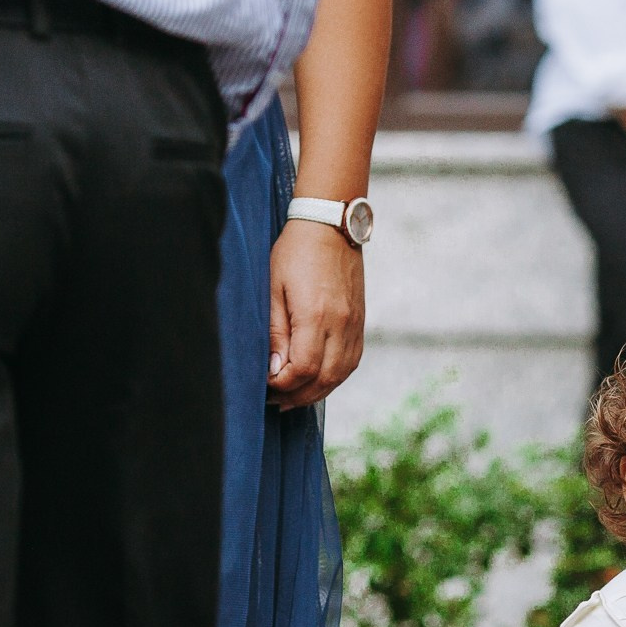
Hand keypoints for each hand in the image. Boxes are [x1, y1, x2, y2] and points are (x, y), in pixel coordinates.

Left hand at [267, 217, 365, 406]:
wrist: (331, 226)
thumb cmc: (295, 252)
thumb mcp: (273, 288)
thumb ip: (275, 331)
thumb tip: (274, 370)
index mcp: (316, 316)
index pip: (302, 369)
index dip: (282, 385)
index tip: (265, 385)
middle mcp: (341, 325)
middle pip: (323, 379)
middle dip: (297, 396)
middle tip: (275, 400)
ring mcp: (354, 325)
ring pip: (339, 376)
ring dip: (316, 392)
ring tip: (293, 396)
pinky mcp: (360, 323)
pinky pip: (350, 363)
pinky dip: (333, 378)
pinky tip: (316, 380)